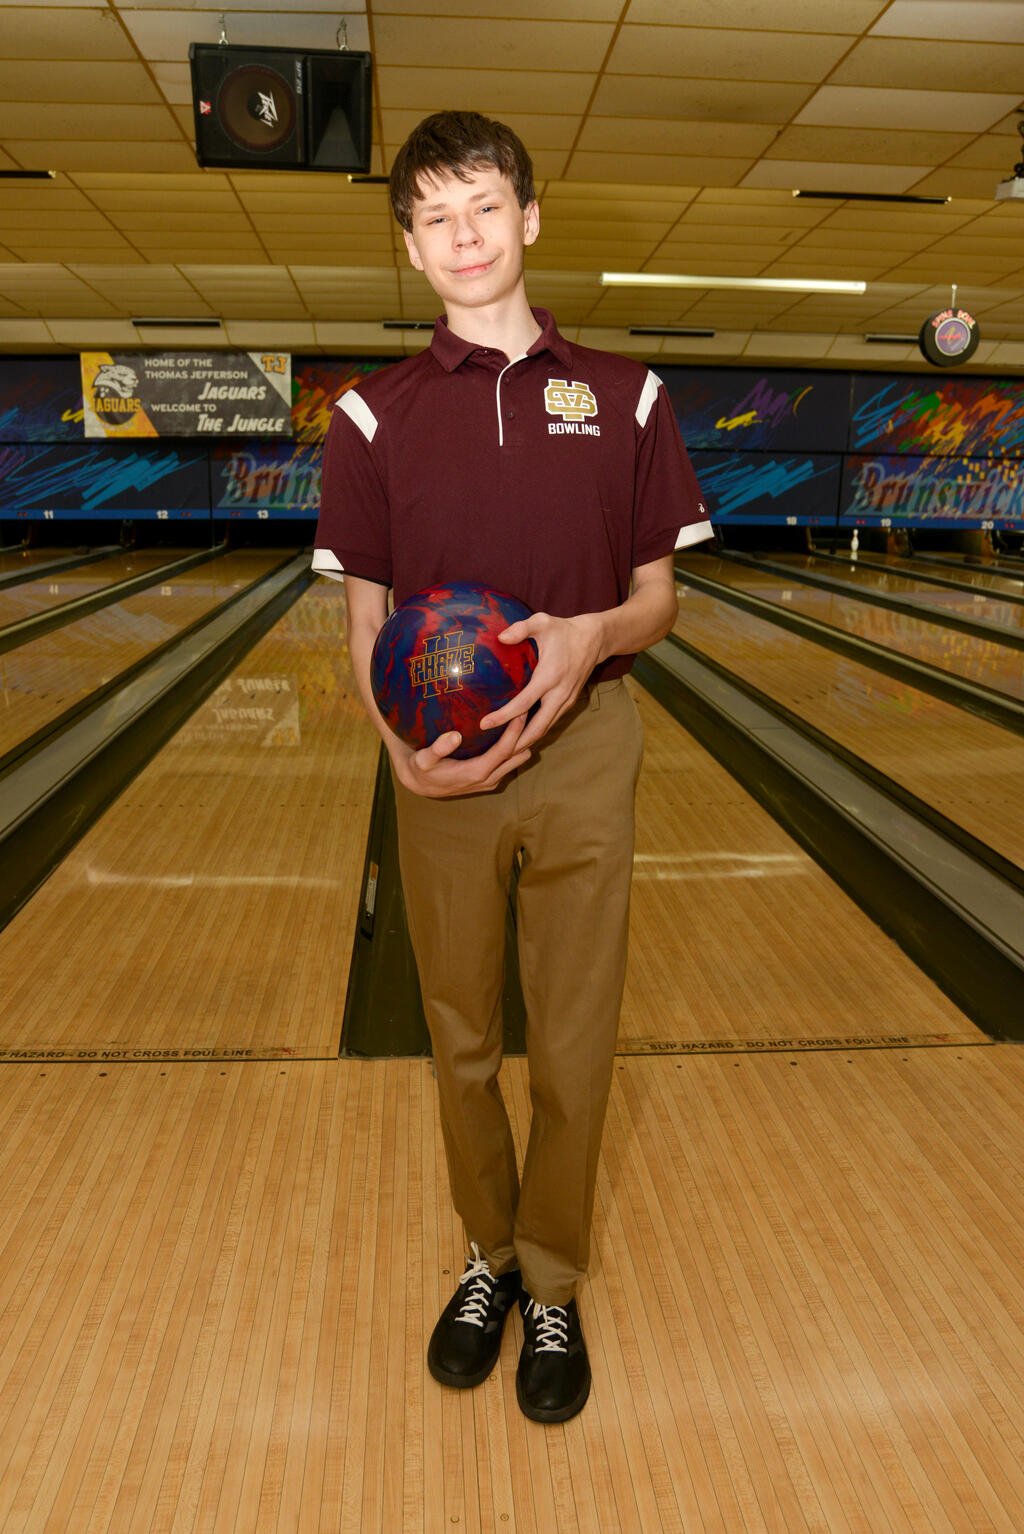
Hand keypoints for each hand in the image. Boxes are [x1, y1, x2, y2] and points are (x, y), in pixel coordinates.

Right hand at [391, 714, 530, 797]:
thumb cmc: (422, 768)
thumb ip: (438, 749)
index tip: (522, 711)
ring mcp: (492, 780)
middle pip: (517, 755)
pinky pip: (511, 762)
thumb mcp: (424, 759)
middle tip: (530, 708)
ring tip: (528, 715)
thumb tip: (454, 736)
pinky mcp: (492, 779)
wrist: (422, 785)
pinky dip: (516, 747)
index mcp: (477, 773)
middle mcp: (489, 778)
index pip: (504, 751)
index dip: (515, 732)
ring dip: (524, 741)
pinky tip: (517, 729)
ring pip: (518, 759)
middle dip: (526, 733)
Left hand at [480, 611, 604, 750]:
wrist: (595, 639)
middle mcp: (559, 694)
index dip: (503, 716)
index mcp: (549, 677)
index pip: (523, 703)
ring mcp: (565, 701)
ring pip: (545, 729)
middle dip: (517, 743)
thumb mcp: (542, 622)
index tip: (484, 724)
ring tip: (504, 751)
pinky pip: (550, 722)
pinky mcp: (568, 702)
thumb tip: (500, 638)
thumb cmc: (563, 630)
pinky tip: (520, 737)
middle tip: (494, 753)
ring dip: (527, 742)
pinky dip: (536, 732)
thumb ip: (521, 628)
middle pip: (537, 728)